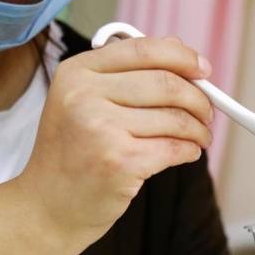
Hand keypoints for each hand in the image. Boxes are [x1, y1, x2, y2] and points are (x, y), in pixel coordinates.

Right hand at [15, 36, 214, 244]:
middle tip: (208, 112)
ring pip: (176, 118)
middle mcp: (84, 96)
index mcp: (76, 72)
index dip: (182, 56)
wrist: (47, 206)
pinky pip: (175, 147)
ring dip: (199, 129)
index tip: (204, 69)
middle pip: (167, 83)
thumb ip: (126, 73)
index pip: (143, 49)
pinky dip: (190, 150)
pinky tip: (188, 153)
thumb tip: (181, 52)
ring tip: (200, 137)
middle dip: (199, 99)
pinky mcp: (120, 161)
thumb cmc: (73, 152)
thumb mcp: (82, 100)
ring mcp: (101, 129)